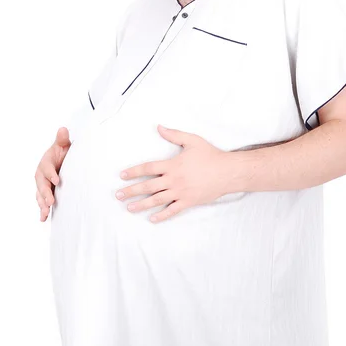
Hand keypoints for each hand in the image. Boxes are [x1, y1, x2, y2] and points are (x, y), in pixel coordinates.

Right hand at [35, 127, 70, 221]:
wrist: (62, 160)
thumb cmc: (62, 152)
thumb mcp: (63, 145)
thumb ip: (62, 139)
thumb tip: (63, 129)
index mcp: (45, 162)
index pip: (46, 168)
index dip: (51, 174)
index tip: (57, 180)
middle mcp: (41, 175)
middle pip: (42, 185)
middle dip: (45, 193)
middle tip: (51, 201)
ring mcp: (42, 185)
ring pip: (40, 195)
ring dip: (42, 203)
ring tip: (46, 212)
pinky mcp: (45, 192)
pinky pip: (42, 201)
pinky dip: (42, 210)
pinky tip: (43, 218)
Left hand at [116, 125, 232, 222]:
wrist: (228, 172)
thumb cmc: (210, 155)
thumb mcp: (192, 140)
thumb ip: (174, 134)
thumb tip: (159, 127)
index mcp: (173, 165)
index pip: (148, 168)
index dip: (134, 172)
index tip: (122, 176)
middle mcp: (174, 180)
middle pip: (148, 186)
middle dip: (131, 191)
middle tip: (118, 195)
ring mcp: (180, 192)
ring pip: (157, 200)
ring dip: (141, 204)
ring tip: (129, 208)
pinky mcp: (189, 201)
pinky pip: (172, 210)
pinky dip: (161, 215)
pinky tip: (151, 219)